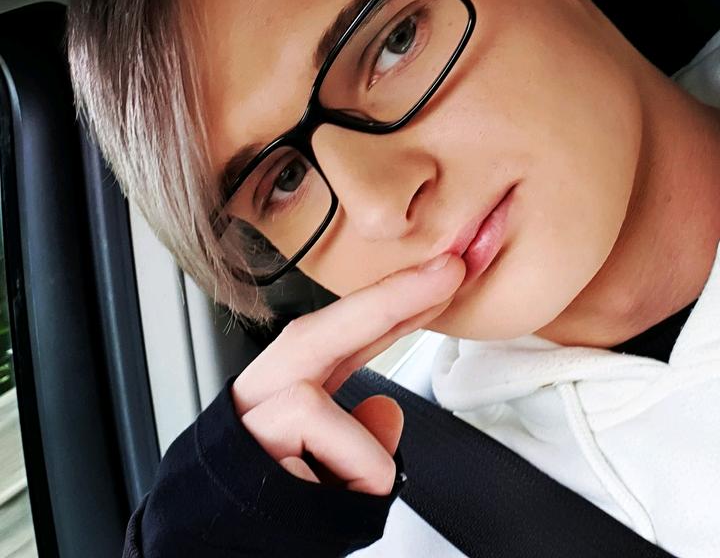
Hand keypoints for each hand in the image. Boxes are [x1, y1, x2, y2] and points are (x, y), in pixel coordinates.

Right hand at [232, 252, 465, 494]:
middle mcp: (270, 386)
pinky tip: (313, 497)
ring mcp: (259, 410)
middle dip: (392, 296)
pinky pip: (339, 463)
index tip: (444, 275)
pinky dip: (348, 487)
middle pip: (327, 329)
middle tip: (450, 269)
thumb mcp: (328, 462)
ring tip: (334, 491)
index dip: (399, 304)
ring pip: (321, 409)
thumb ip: (359, 428)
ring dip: (358, 467)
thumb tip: (387, 412)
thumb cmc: (271, 501)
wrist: (210, 542)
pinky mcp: (254, 441)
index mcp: (293, 383)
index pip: (351, 336)